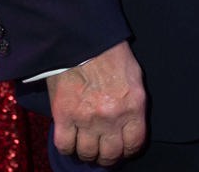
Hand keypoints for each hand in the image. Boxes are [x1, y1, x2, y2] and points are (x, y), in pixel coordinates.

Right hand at [46, 41, 146, 165]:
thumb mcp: (134, 77)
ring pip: (87, 153)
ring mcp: (86, 119)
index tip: (123, 150)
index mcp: (133, 106)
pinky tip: (70, 141)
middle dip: (108, 157)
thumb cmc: (111, 55)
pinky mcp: (64, 116)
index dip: (128, 151)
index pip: (134, 144)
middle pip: (110, 154)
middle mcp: (111, 118)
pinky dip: (67, 147)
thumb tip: (131, 123)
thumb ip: (134, 104)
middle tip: (104, 152)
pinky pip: (65, 145)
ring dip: (88, 153)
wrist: (82, 41)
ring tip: (87, 146)